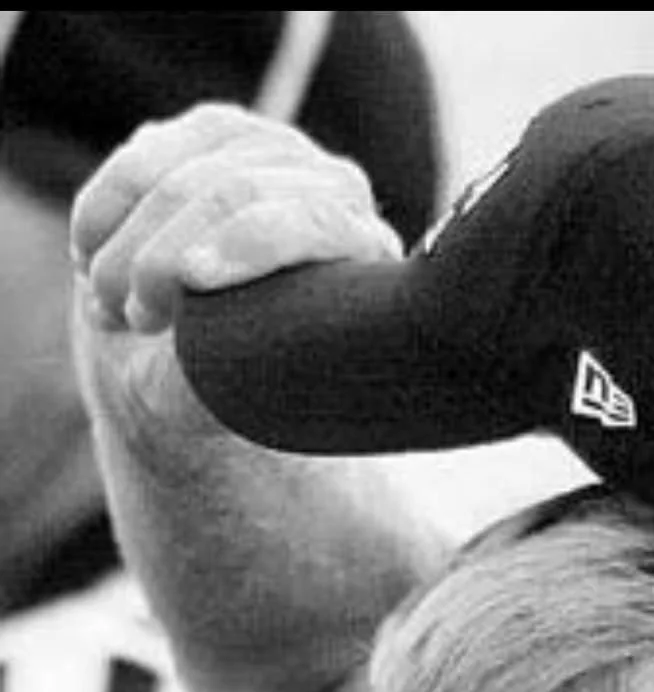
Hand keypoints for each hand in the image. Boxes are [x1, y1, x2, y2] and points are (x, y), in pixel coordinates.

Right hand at [69, 102, 400, 440]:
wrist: (201, 359)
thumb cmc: (236, 389)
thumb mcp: (227, 397)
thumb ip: (220, 375)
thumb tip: (196, 352)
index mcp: (367, 255)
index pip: (312, 223)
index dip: (249, 244)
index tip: (191, 279)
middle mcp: (336, 188)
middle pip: (236, 193)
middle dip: (161, 258)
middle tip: (129, 320)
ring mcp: (278, 151)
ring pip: (178, 176)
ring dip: (124, 246)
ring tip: (108, 308)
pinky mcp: (218, 133)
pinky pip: (141, 159)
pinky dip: (101, 212)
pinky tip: (87, 258)